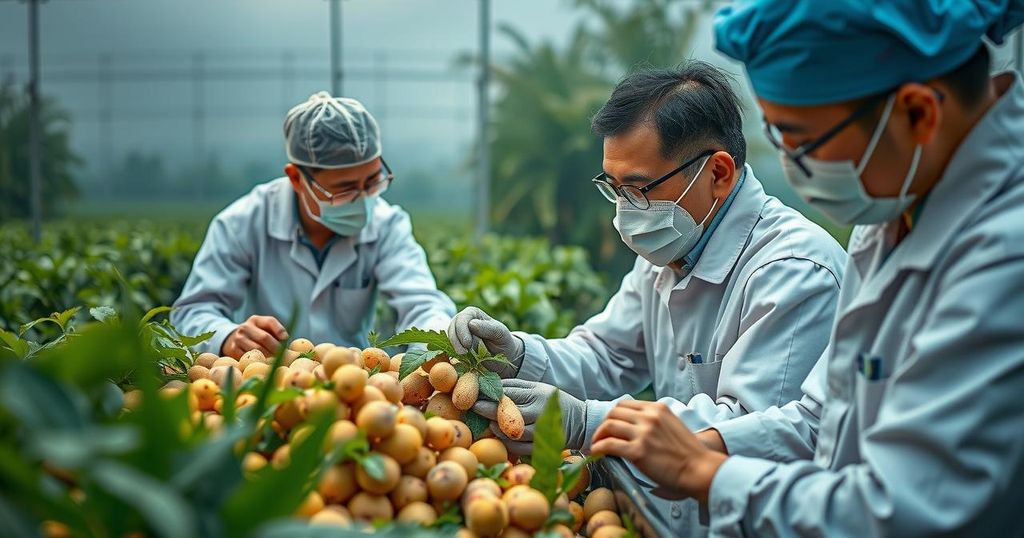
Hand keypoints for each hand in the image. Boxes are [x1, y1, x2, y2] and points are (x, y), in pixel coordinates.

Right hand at [221, 315, 287, 357]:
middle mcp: (246, 327)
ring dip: (269, 356)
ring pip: (257, 349)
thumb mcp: (264, 329)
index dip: (280, 330)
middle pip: (265, 337)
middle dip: (276, 348)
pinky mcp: (234, 349)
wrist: (233, 340)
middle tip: (284, 356)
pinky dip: (259, 361)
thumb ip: (276, 333)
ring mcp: (238, 338)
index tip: (286, 339)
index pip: (270, 321)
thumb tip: (287, 344)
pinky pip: (249, 357)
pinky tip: (265, 364)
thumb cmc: (256, 336)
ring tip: (277, 361)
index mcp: (256, 320)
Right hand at [447, 307, 523, 376]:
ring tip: (463, 357)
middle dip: (456, 341)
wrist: (504, 356)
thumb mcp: (500, 333)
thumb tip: (471, 324)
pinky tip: (458, 361)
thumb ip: (488, 328)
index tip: (467, 344)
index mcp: (473, 314)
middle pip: (452, 328)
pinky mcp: (456, 347)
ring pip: (449, 339)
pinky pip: (449, 349)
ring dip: (454, 348)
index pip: (462, 318)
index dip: (462, 331)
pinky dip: (452, 355)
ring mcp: (457, 335)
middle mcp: (462, 322)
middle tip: (463, 353)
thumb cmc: (503, 341)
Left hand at [472, 379, 586, 453]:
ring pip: (509, 432)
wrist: (580, 422)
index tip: (474, 393)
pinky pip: (518, 448)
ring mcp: (539, 431)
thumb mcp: (538, 388)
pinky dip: (506, 443)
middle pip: (505, 412)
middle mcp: (538, 412)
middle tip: (473, 407)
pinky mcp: (541, 446)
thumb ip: (516, 386)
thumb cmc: (553, 401)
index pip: (507, 393)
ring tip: (486, 423)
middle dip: (486, 410)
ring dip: (495, 428)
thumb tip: (491, 384)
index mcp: (537, 394)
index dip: (489, 394)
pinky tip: (500, 437)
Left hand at [591, 400, 726, 503]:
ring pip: (609, 426)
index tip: (610, 425)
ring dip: (598, 436)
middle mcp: (649, 417)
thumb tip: (634, 427)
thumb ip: (654, 421)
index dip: (614, 415)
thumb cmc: (689, 453)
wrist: (699, 469)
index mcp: (658, 408)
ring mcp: (643, 433)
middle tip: (601, 436)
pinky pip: (609, 445)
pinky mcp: (638, 451)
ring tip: (596, 445)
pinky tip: (596, 453)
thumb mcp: (672, 425)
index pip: (626, 404)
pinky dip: (598, 448)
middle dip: (604, 424)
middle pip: (614, 413)